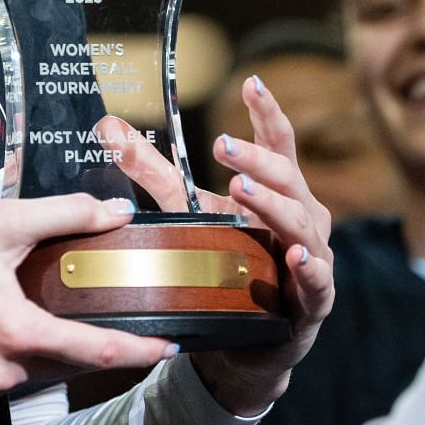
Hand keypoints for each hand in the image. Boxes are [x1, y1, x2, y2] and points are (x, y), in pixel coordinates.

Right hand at [0, 193, 176, 417]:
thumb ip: (64, 215)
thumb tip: (115, 212)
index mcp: (17, 331)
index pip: (98, 352)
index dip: (140, 351)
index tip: (168, 348)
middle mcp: (0, 374)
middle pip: (63, 363)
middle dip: (72, 338)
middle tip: (58, 304)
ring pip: (30, 377)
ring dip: (32, 351)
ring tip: (3, 311)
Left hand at [99, 76, 335, 413]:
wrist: (247, 341)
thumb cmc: (228, 264)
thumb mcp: (187, 212)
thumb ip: (152, 171)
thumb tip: (107, 127)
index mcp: (278, 189)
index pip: (277, 143)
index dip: (267, 112)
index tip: (251, 82)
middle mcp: (303, 216)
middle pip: (286, 176)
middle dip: (255, 159)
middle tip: (222, 145)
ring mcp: (313, 256)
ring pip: (299, 222)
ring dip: (272, 203)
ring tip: (240, 187)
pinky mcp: (313, 299)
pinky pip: (317, 280)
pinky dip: (308, 267)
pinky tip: (294, 256)